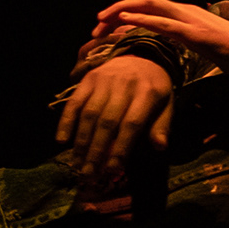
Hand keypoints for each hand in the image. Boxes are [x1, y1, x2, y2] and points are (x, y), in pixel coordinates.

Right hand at [55, 54, 177, 188]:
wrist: (140, 54)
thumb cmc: (154, 86)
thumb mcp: (166, 103)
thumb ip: (161, 125)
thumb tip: (160, 147)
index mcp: (147, 92)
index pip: (132, 124)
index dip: (121, 148)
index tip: (113, 169)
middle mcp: (123, 85)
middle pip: (107, 122)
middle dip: (97, 150)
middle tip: (90, 173)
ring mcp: (103, 80)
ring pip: (89, 114)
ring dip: (81, 142)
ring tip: (77, 164)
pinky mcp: (88, 79)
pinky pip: (74, 102)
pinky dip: (66, 122)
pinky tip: (62, 141)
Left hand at [92, 0, 228, 84]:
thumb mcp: (205, 49)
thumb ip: (186, 44)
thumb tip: (170, 51)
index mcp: (188, 16)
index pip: (151, 8)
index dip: (125, 13)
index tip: (105, 28)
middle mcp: (188, 12)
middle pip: (145, 2)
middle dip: (116, 10)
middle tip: (95, 26)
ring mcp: (194, 21)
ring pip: (151, 7)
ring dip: (122, 12)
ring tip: (101, 22)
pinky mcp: (199, 34)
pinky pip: (166, 24)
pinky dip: (142, 21)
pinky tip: (125, 23)